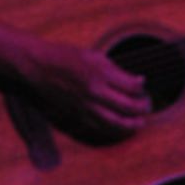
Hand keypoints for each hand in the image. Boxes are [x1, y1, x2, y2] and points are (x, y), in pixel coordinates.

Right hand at [0, 18, 150, 138]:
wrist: (38, 67)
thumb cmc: (65, 57)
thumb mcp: (94, 55)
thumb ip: (117, 70)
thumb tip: (138, 82)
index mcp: (100, 73)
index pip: (132, 87)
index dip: (142, 89)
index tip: (143, 87)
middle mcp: (95, 92)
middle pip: (129, 107)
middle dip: (142, 108)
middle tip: (147, 106)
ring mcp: (86, 106)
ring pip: (117, 122)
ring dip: (132, 124)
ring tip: (140, 122)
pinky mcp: (78, 115)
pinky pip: (101, 127)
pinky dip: (114, 129)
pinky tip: (121, 126)